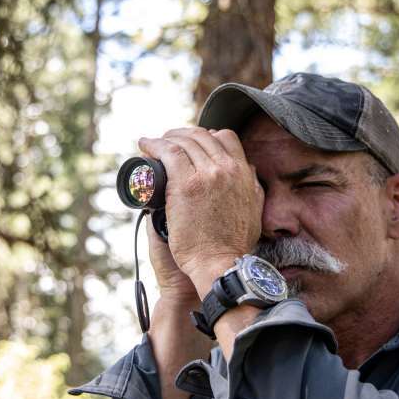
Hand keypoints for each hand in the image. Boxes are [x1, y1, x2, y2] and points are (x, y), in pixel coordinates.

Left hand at [138, 127, 263, 294]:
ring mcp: (207, 174)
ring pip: (183, 142)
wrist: (219, 264)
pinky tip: (145, 145)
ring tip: (153, 143)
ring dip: (165, 138)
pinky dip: (154, 145)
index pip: (225, 138)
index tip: (191, 143)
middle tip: (167, 141)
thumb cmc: (231, 245)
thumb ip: (250, 188)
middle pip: (201, 136)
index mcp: (243, 173)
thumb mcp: (253, 210)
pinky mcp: (185, 184)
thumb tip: (246, 173)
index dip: (206, 136)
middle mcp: (227, 169)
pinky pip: (168, 153)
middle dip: (182, 134)